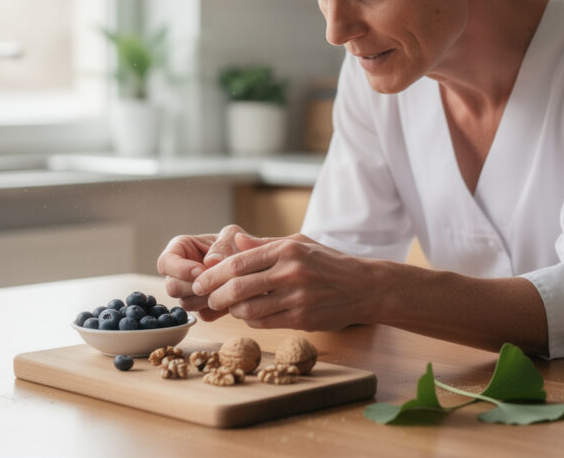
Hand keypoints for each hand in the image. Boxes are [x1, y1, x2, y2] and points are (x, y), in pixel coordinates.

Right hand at [157, 225, 250, 321]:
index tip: (201, 270)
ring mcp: (189, 293)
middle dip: (195, 287)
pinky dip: (219, 308)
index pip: (165, 262)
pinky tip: (232, 297)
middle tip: (218, 282)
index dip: (179, 269)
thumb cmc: (237, 243)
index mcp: (180, 250)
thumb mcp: (232, 236)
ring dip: (208, 298)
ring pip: (186, 304)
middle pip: (173, 288)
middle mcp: (179, 273)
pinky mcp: (203, 308)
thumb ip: (222, 244)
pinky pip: (204, 315)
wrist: (251, 263)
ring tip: (227, 287)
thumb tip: (210, 262)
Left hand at [191, 233, 380, 330]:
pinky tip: (251, 314)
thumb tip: (234, 241)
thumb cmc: (327, 263)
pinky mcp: (301, 319)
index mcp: (286, 250)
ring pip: (248, 309)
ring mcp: (297, 298)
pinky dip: (251, 320)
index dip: (213, 275)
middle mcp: (291, 272)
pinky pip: (264, 322)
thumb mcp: (299, 244)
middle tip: (207, 299)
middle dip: (215, 296)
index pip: (238, 263)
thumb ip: (264, 245)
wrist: (363, 287)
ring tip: (230, 306)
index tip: (200, 282)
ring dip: (233, 310)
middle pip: (238, 288)